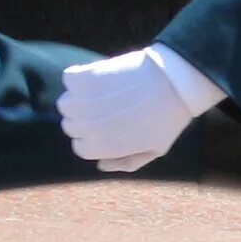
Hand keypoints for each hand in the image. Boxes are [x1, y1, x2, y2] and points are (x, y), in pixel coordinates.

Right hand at [58, 44, 223, 171]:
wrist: (175, 83)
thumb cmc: (167, 118)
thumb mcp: (154, 150)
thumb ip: (126, 162)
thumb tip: (101, 165)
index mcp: (101, 147)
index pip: (79, 147)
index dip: (92, 137)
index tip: (106, 125)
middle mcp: (87, 127)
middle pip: (70, 125)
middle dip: (85, 118)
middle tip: (106, 107)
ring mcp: (84, 102)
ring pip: (65, 103)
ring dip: (78, 98)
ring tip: (100, 92)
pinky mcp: (86, 77)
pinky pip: (69, 78)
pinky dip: (78, 76)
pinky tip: (95, 75)